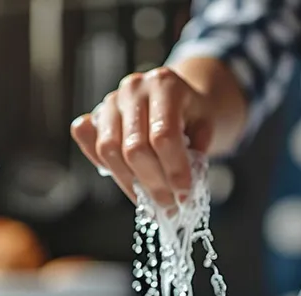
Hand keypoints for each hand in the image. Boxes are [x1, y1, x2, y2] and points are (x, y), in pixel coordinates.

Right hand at [70, 67, 215, 205]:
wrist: (181, 96)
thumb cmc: (196, 113)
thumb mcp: (209, 127)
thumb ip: (197, 153)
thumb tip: (181, 189)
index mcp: (164, 84)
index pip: (163, 135)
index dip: (173, 170)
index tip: (184, 195)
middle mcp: (133, 88)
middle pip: (134, 148)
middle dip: (153, 185)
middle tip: (169, 205)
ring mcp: (111, 101)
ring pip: (108, 150)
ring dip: (130, 183)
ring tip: (151, 200)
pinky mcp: (96, 115)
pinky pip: (90, 145)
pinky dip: (107, 167)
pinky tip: (129, 180)